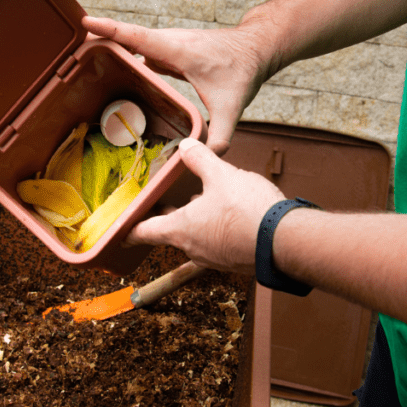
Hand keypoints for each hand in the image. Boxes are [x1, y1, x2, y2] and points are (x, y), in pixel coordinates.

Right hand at [82, 16, 273, 154]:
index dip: (110, 29)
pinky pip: (142, 51)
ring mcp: (169, 44)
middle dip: (101, 41)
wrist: (255, 48)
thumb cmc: (243, 69)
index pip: (136, 36)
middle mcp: (169, 42)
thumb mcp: (232, 106)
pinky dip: (128, 57)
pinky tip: (118, 72)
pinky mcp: (170, 50)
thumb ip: (221, 134)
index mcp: (177, 50)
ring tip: (87, 63)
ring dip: (113, 49)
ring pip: (134, 43)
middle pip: (127, 38)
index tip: (86, 23)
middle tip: (75, 55)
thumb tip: (208, 156)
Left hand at [126, 138, 284, 272]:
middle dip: (171, 217)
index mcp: (181, 229)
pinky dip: (219, 229)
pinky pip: (219, 243)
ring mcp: (215, 258)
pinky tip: (233, 214)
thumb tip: (187, 146)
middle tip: (169, 203)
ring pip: (198, 237)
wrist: (285, 241)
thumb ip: (200, 159)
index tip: (121, 231)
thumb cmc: (248, 211)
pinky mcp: (235, 261)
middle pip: (173, 232)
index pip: (145, 232)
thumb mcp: (221, 175)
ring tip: (206, 200)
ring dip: (198, 221)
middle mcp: (194, 248)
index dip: (130, 229)